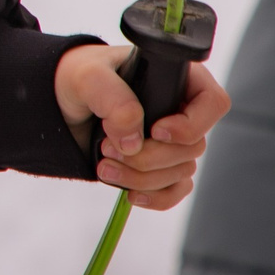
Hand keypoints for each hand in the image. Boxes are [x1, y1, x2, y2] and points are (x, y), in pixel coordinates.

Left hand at [54, 42, 229, 211]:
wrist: (61, 103)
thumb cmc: (79, 77)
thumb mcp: (88, 77)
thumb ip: (113, 99)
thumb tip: (134, 141)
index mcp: (177, 77)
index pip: (213, 103)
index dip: (191, 124)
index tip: (155, 131)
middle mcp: (182, 109)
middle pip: (194, 146)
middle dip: (151, 157)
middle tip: (110, 149)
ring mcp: (173, 140)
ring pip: (182, 171)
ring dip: (143, 177)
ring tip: (104, 166)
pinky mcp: (160, 165)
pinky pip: (175, 190)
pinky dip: (156, 197)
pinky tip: (131, 194)